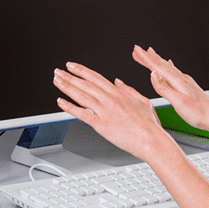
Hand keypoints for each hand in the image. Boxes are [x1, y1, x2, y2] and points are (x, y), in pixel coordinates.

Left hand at [53, 61, 175, 163]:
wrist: (152, 141)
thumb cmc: (149, 125)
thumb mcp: (143, 101)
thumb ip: (129, 89)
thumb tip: (118, 81)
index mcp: (119, 94)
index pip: (96, 77)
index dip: (82, 70)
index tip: (72, 66)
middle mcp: (110, 100)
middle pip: (85, 85)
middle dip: (69, 76)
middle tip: (58, 71)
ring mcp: (105, 112)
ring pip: (81, 96)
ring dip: (67, 87)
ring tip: (57, 82)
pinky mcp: (102, 125)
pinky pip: (82, 114)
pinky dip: (70, 107)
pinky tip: (60, 102)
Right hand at [133, 45, 208, 133]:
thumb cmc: (200, 113)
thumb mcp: (179, 102)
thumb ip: (165, 88)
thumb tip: (152, 75)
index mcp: (178, 82)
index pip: (158, 67)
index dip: (145, 58)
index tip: (137, 50)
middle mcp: (182, 79)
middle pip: (162, 64)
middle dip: (148, 57)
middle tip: (138, 50)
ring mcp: (186, 82)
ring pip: (168, 67)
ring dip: (157, 60)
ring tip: (150, 54)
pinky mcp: (189, 86)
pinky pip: (174, 71)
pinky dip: (168, 66)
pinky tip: (170, 65)